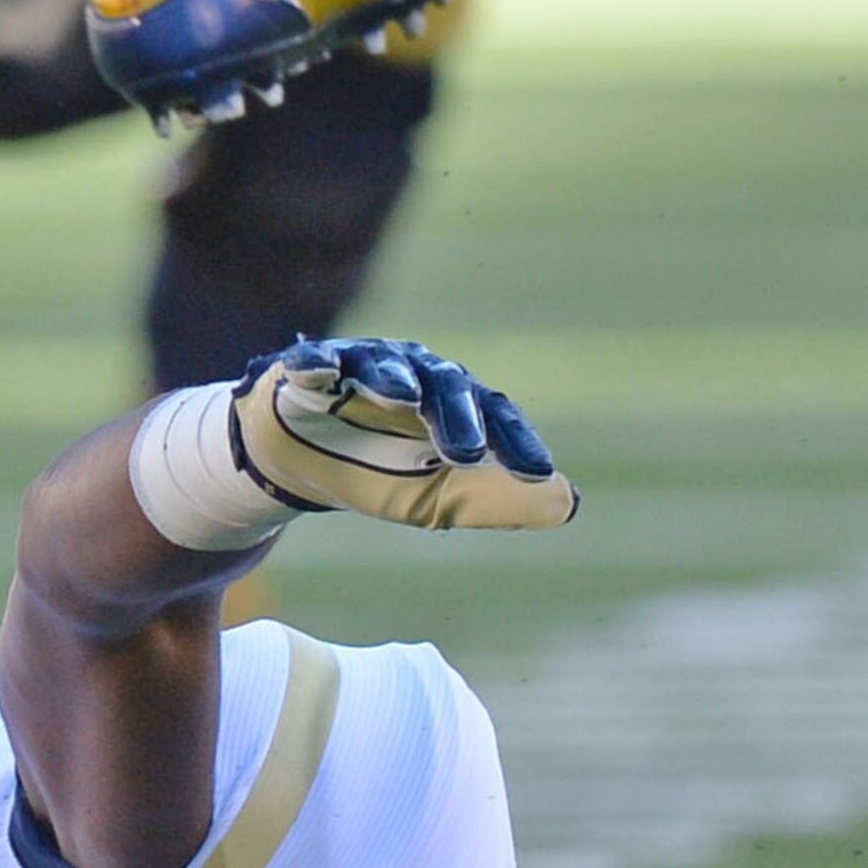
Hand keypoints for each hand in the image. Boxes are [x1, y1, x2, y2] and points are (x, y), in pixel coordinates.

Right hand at [232, 337, 576, 532]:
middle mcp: (416, 374)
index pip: (494, 415)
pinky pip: (314, 362)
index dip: (516, 442)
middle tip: (465, 453)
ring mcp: (361, 367)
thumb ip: (495, 501)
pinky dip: (315, 365)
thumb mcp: (437, 498)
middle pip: (444, 387)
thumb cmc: (378, 471)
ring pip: (383, 367)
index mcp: (454, 405)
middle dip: (455, 417)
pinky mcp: (308, 369)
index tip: (536, 473)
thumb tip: (568, 505)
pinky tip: (316, 374)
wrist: (299, 462)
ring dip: (391, 379)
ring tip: (398, 396)